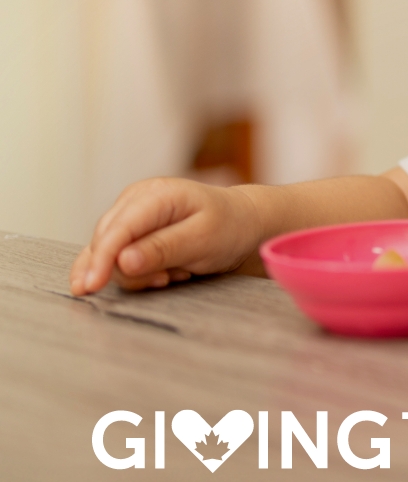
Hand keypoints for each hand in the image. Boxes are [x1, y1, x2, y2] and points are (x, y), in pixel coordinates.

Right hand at [69, 178, 264, 294]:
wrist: (242, 222)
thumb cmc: (228, 227)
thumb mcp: (202, 240)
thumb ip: (162, 249)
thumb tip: (122, 261)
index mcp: (156, 194)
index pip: (117, 229)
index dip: (101, 258)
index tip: (91, 287)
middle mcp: (136, 199)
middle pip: (106, 243)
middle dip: (130, 271)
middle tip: (169, 277)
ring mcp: (130, 213)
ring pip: (107, 254)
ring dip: (137, 273)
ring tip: (174, 272)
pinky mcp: (130, 229)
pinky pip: (115, 257)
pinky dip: (134, 273)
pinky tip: (160, 275)